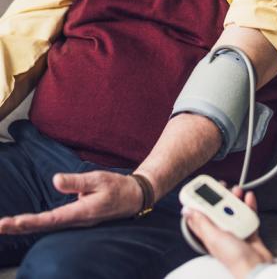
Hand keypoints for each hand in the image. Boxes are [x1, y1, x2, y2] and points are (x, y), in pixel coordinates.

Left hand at [0, 171, 143, 233]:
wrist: (134, 196)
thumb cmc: (118, 187)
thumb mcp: (99, 179)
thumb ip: (77, 181)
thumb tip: (55, 180)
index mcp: (81, 212)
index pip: (50, 219)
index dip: (28, 221)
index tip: (10, 222)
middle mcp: (76, 220)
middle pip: (44, 226)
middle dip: (20, 226)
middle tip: (0, 226)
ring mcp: (76, 220)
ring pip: (47, 225)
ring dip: (26, 226)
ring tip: (7, 225)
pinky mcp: (77, 217)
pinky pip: (54, 222)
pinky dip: (38, 223)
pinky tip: (26, 223)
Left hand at [184, 188, 272, 278]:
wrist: (256, 267)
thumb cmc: (234, 258)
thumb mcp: (214, 238)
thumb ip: (202, 223)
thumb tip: (187, 211)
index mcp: (209, 234)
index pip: (198, 216)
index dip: (197, 202)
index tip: (199, 189)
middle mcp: (221, 231)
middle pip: (217, 209)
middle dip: (219, 196)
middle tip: (223, 186)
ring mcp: (235, 230)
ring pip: (233, 209)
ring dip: (235, 198)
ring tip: (238, 191)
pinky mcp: (248, 230)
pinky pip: (247, 213)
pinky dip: (248, 205)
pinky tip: (249, 199)